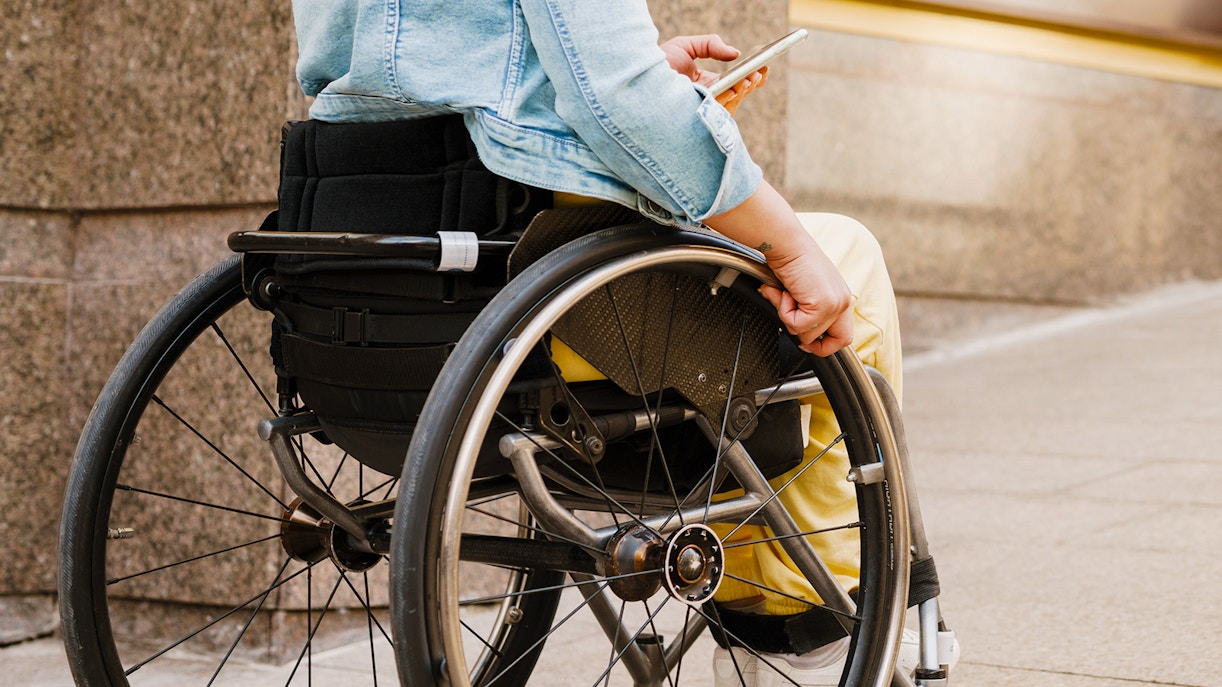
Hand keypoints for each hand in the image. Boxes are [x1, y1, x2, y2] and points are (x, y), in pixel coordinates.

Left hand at [660, 35, 767, 115]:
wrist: (638, 76)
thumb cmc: (657, 63)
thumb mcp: (686, 46)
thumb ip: (711, 44)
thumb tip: (735, 53)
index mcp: (706, 85)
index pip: (734, 82)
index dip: (750, 76)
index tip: (764, 67)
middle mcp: (707, 100)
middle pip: (736, 95)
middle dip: (751, 84)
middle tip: (761, 73)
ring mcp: (702, 111)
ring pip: (729, 105)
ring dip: (743, 91)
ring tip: (751, 78)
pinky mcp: (696, 119)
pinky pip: (716, 113)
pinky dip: (728, 100)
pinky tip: (734, 89)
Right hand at [702, 181, 852, 356]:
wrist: (788, 245)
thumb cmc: (791, 261)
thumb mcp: (804, 291)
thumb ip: (805, 312)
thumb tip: (794, 331)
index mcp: (841, 298)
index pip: (843, 337)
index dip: (824, 346)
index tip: (805, 342)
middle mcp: (843, 302)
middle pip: (831, 342)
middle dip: (803, 333)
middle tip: (788, 315)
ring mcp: (835, 305)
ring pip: (808, 335)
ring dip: (789, 318)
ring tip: (787, 295)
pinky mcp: (822, 305)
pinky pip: (797, 326)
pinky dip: (785, 312)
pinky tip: (786, 293)